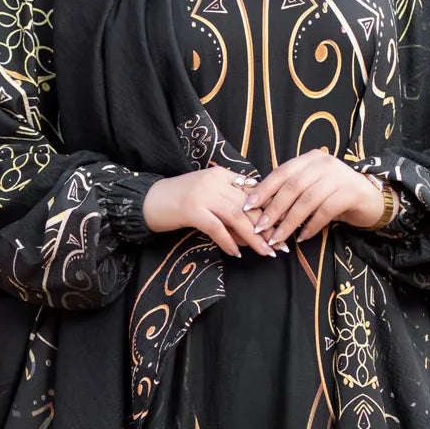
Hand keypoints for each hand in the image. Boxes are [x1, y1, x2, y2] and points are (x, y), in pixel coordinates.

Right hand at [142, 165, 279, 257]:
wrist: (147, 201)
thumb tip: (255, 228)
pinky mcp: (191, 210)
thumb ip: (229, 204)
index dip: (269, 211)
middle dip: (267, 227)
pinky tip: (236, 254)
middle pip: (248, 205)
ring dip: (254, 237)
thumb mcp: (208, 195)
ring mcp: (202, 195)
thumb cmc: (179, 202)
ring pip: (237, 216)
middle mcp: (214, 181)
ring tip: (266, 252)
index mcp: (221, 174)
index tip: (282, 228)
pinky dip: (228, 241)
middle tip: (280, 245)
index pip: (252, 193)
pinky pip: (216, 228)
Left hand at [241, 149, 385, 244]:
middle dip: (273, 209)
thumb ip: (291, 191)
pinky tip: (301, 238)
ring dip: (289, 222)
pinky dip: (311, 226)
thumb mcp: (311, 188)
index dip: (264, 190)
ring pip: (307, 201)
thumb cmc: (334, 195)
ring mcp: (339, 177)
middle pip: (292, 187)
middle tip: (260, 227)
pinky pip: (325, 211)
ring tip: (277, 238)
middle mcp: (324, 163)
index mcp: (310, 159)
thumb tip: (260, 207)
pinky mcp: (350, 193)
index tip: (248, 207)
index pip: (281, 172)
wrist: (371, 199)